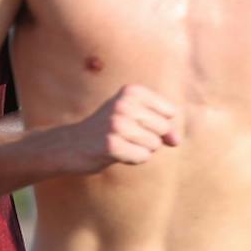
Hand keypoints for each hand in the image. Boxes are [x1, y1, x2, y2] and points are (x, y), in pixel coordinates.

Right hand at [60, 84, 181, 172]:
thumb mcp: (136, 117)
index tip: (136, 122)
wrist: (74, 144)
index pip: (170, 112)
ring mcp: (117, 124)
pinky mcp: (111, 145)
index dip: (158, 124)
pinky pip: (143, 157)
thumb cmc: (110, 129)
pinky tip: (116, 153)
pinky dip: (133, 159)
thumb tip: (177, 141)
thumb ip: (163, 126)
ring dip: (141, 149)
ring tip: (120, 142)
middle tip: (126, 135)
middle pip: (163, 128)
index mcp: (132, 91)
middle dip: (150, 138)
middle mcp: (124, 104)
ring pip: (154, 144)